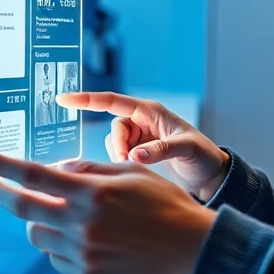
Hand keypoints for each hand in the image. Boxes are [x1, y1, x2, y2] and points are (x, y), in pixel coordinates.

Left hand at [0, 148, 216, 273]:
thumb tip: (55, 170)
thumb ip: (89, 169)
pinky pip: (56, 258)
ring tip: (68, 217)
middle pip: (22, 208)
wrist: (189, 247)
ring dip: (41, 221)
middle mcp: (82, 223)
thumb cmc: (163, 203)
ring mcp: (83, 253)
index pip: (32, 175)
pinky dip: (61, 246)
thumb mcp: (130, 172)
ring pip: (38, 235)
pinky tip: (90, 240)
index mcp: (92, 192)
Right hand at [56, 92, 229, 202]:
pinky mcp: (138, 152)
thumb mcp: (186, 149)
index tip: (63, 99)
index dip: (87, 100)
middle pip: (114, 129)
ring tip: (139, 167)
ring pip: (114, 144)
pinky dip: (123, 163)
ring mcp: (140, 137)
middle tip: (128, 162)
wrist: (210, 174)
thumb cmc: (203, 155)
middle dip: (117, 146)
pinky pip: (119, 155)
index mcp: (150, 111)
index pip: (112, 101)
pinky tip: (138, 170)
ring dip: (120, 156)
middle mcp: (142, 121)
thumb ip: (161, 150)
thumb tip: (134, 155)